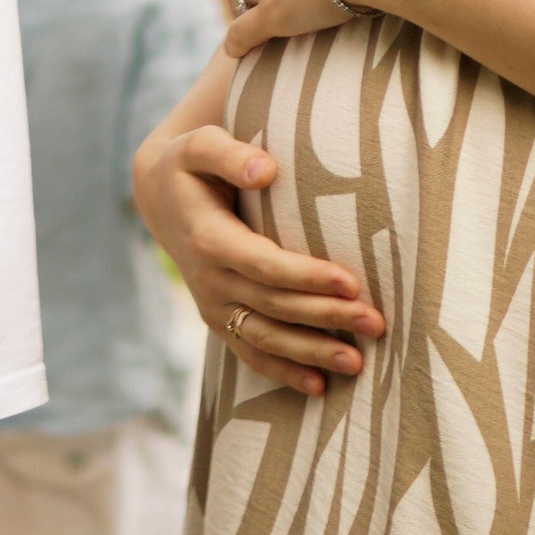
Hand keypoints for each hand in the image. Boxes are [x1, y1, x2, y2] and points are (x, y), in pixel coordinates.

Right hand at [133, 115, 385, 401]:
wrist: (157, 197)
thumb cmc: (190, 165)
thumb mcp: (199, 146)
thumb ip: (229, 154)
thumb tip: (267, 169)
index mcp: (209, 239)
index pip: (265, 265)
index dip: (307, 278)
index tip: (352, 283)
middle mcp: (209, 279)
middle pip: (275, 306)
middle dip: (327, 317)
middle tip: (377, 323)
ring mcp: (213, 304)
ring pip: (266, 339)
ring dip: (312, 353)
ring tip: (358, 363)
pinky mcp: (219, 318)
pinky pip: (250, 352)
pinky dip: (283, 373)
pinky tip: (319, 387)